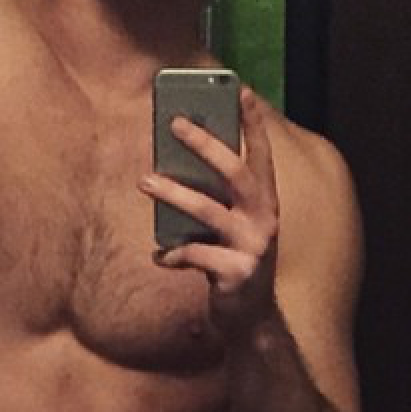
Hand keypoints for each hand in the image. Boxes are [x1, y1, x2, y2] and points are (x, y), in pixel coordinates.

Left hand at [138, 87, 279, 338]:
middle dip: (205, 144)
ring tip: (144, 181)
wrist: (251, 320)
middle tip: (174, 123)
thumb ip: (215, 200)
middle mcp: (265, 219)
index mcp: (266, 203)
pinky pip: (195, 254)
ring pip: (208, 210)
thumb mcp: (231, 227)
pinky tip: (161, 257)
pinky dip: (173, 254)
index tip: (243, 91)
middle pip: (235, 172)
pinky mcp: (237, 273)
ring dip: (173, 193)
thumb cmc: (234, 262)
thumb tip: (175, 164)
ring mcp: (253, 246)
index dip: (254, 123)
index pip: (261, 155)